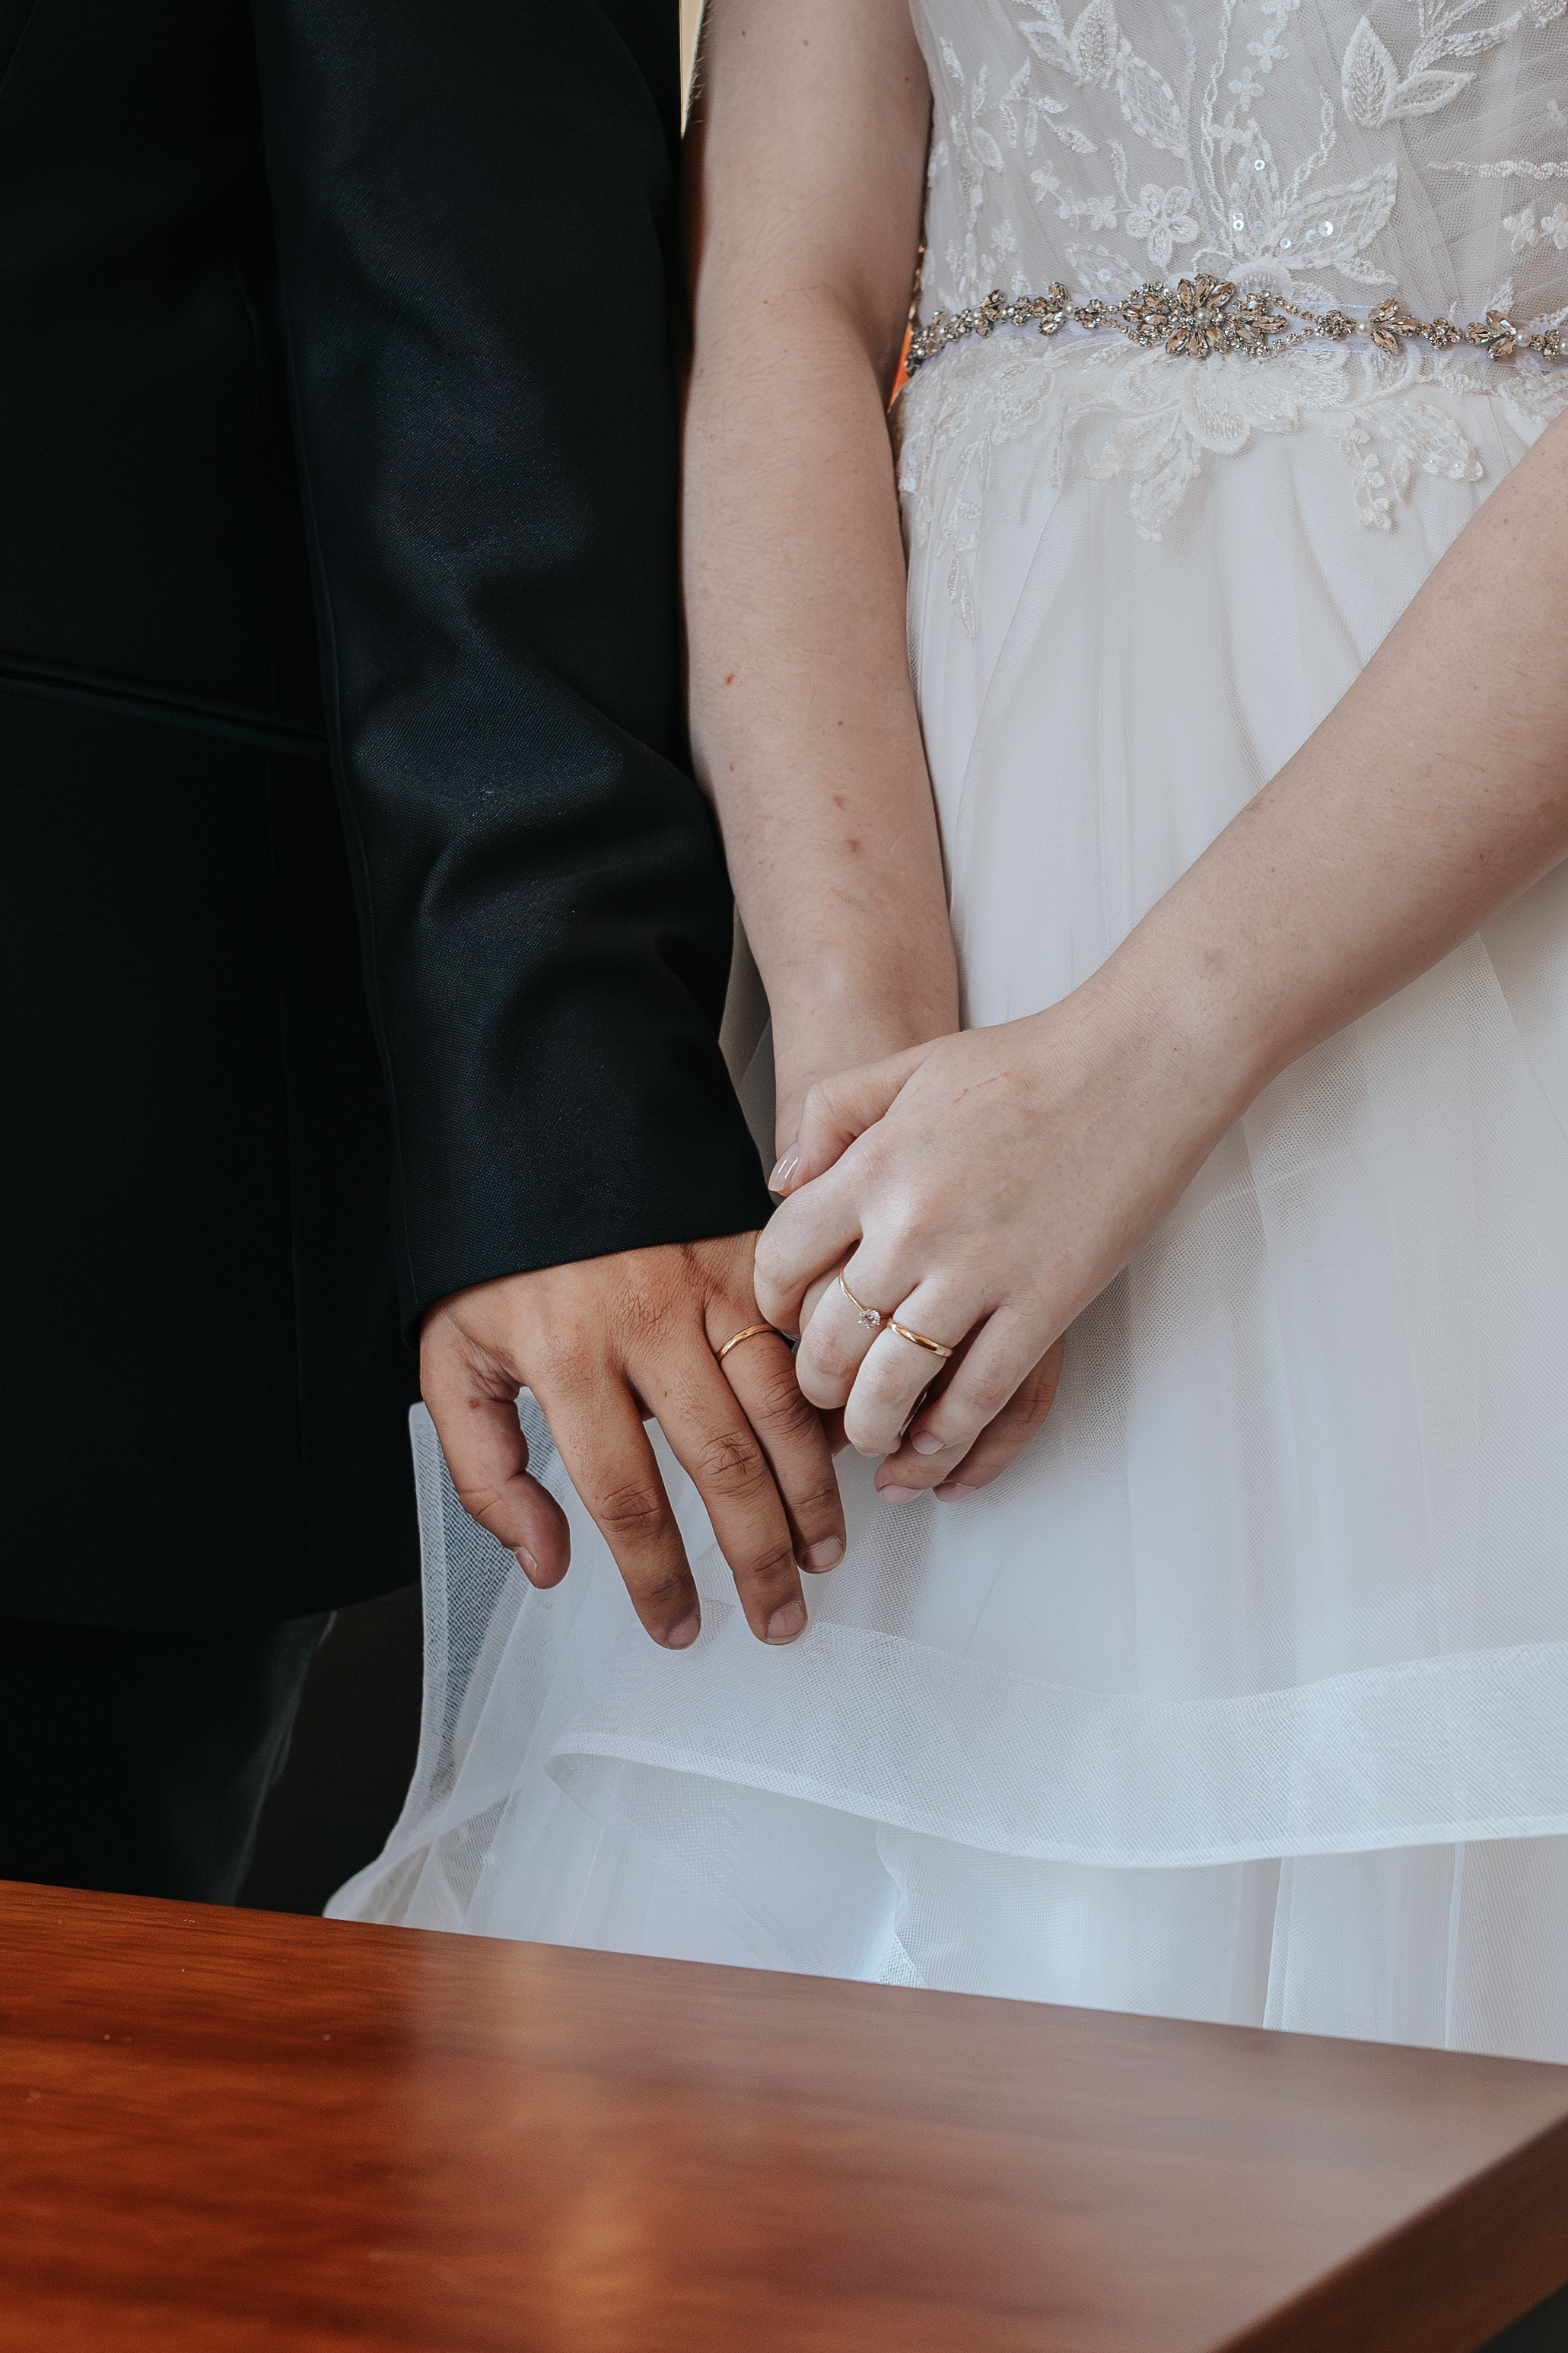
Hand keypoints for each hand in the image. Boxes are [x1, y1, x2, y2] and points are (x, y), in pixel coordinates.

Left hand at [420, 1236, 844, 1648]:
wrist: (536, 1119)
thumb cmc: (496, 1254)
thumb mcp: (452, 1360)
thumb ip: (485, 1472)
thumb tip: (545, 1564)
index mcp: (566, 1356)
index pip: (626, 1499)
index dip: (659, 1579)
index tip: (678, 1628)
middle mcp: (646, 1320)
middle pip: (723, 1466)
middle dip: (759, 1557)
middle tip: (779, 1618)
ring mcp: (708, 1279)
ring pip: (783, 1405)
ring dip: (812, 1491)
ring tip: (823, 1551)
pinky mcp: (748, 1247)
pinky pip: (807, 1336)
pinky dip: (831, 1397)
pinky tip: (846, 1449)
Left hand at [756, 979, 1227, 1493]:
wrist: (1137, 1064)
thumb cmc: (1027, 1061)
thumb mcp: (907, 1065)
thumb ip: (832, 1117)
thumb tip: (782, 1183)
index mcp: (873, 1169)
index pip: (783, 1261)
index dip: (774, 1304)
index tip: (785, 1320)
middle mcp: (914, 1227)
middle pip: (828, 1339)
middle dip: (815, 1383)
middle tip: (823, 1393)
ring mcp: (980, 1272)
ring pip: (893, 1385)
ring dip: (872, 1425)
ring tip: (871, 1432)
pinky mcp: (1045, 1305)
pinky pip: (979, 1396)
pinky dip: (948, 1436)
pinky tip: (935, 1448)